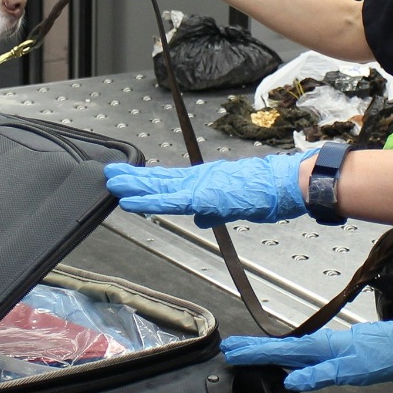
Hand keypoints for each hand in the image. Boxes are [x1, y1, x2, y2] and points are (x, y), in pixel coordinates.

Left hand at [104, 153, 309, 226]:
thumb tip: (201, 218)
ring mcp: (198, 186)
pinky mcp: (202, 196)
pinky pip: (168, 201)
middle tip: (110, 174)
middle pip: (159, 180)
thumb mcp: (234, 205)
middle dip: (133, 179)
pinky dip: (147, 202)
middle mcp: (197, 179)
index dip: (147, 180)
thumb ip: (213, 211)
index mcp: (204, 181)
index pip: (169, 181)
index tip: (129, 178)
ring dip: (134, 186)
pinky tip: (130, 202)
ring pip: (159, 187)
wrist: (282, 185)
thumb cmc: (265, 193)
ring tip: (112, 183)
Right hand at [220, 312, 392, 391]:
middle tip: (230, 350)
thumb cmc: (385, 354)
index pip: (279, 351)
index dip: (254, 352)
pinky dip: (286, 357)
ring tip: (249, 355)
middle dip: (253, 349)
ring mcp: (328, 347)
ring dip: (267, 352)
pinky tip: (287, 365)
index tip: (232, 352)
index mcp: (320, 347)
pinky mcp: (336, 353)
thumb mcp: (352, 370)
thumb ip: (319, 376)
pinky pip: (302, 354)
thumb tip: (291, 382)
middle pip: (279, 347)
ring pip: (289, 350)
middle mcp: (320, 344)